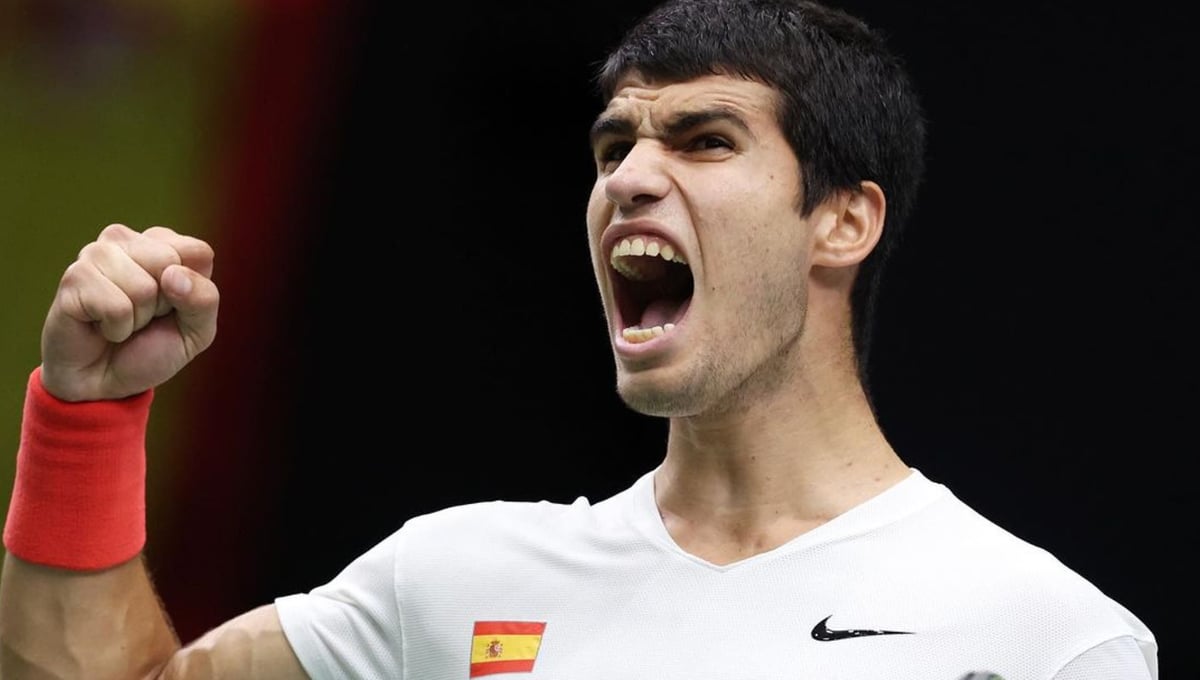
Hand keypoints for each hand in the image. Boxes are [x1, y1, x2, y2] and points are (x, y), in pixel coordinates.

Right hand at [38, 223, 218, 401]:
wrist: (105, 382)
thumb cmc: (152, 348)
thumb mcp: (197, 331)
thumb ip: (204, 299)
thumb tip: (173, 274)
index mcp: (161, 243)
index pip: (198, 252)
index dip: (193, 292)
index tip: (172, 307)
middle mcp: (125, 240)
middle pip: (169, 263)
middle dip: (163, 304)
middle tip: (144, 317)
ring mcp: (95, 255)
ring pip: (142, 287)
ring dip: (138, 318)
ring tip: (122, 321)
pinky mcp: (73, 278)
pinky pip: (116, 307)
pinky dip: (117, 328)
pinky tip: (102, 327)